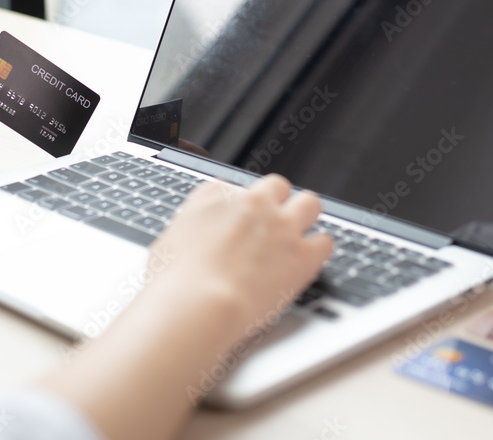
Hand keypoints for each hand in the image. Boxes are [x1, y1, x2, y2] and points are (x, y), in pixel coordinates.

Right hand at [149, 174, 333, 334]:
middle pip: (276, 186)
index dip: (237, 209)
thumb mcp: (167, 244)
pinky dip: (318, 251)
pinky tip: (308, 263)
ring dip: (304, 218)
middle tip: (269, 228)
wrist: (196, 306)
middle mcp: (251, 203)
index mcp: (214, 196)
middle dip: (275, 204)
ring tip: (296, 239)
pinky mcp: (303, 254)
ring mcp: (281, 226)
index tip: (236, 225)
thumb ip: (189, 234)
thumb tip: (191, 244)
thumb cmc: (173, 283)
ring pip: (309, 203)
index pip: (232, 188)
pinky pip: (326, 241)